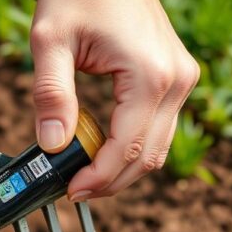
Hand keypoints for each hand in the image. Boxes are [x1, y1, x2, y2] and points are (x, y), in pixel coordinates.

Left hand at [30, 0, 199, 199]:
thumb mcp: (50, 39)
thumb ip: (51, 94)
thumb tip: (52, 146)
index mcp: (150, 75)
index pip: (127, 149)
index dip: (97, 178)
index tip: (69, 191)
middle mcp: (177, 81)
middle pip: (148, 157)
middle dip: (110, 181)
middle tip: (72, 189)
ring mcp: (182, 80)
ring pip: (157, 148)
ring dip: (121, 169)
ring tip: (82, 173)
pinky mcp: (177, 79)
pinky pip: (158, 129)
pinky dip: (131, 147)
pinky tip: (98, 148)